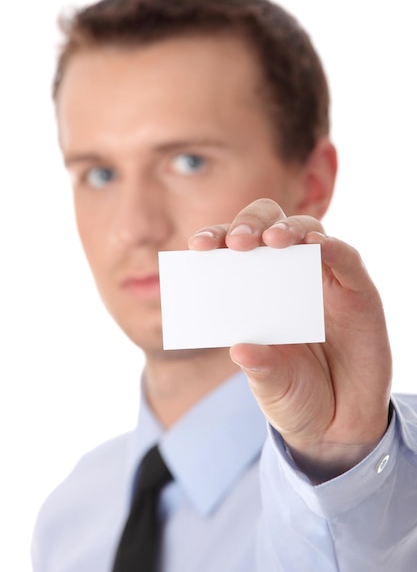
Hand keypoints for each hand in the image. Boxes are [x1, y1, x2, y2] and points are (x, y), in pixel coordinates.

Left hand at [189, 199, 391, 481]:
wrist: (340, 423)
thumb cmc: (296, 394)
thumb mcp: (271, 385)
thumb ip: (259, 367)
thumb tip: (240, 349)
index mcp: (256, 292)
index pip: (234, 252)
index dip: (217, 240)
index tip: (198, 246)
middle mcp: (289, 277)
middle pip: (269, 226)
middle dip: (251, 225)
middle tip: (237, 242)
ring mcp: (324, 280)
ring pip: (308, 232)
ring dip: (288, 229)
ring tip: (273, 240)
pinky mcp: (357, 290)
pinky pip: (346, 258)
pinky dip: (332, 247)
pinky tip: (317, 246)